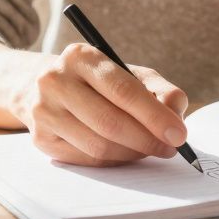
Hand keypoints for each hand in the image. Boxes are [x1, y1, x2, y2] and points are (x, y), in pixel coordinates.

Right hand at [10, 43, 189, 166]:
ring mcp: (44, 111)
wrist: (43, 86)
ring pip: (98, 146)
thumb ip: (160, 89)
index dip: (154, 116)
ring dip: (132, 153)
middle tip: (170, 148)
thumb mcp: (130, 74)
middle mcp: (55, 81)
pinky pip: (86, 160)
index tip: (178, 134)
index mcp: (81, 56)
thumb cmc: (98, 81)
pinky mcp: (40, 139)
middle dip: (147, 140)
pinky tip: (127, 153)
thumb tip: (176, 113)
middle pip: (110, 122)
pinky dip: (114, 161)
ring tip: (150, 150)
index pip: (123, 90)